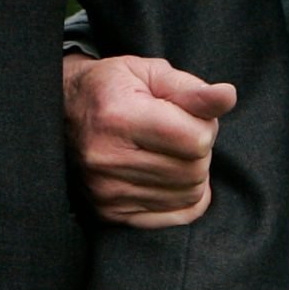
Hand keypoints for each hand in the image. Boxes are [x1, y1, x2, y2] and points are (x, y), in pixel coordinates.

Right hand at [62, 51, 236, 227]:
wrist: (60, 112)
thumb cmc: (111, 87)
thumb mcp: (149, 73)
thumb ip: (191, 88)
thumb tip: (228, 96)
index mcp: (120, 116)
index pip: (196, 138)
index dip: (204, 123)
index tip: (187, 112)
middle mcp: (109, 159)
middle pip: (195, 169)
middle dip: (199, 147)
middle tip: (178, 129)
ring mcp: (108, 191)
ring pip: (189, 194)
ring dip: (191, 171)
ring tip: (169, 149)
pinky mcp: (110, 213)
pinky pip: (174, 216)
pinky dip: (183, 196)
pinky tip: (169, 174)